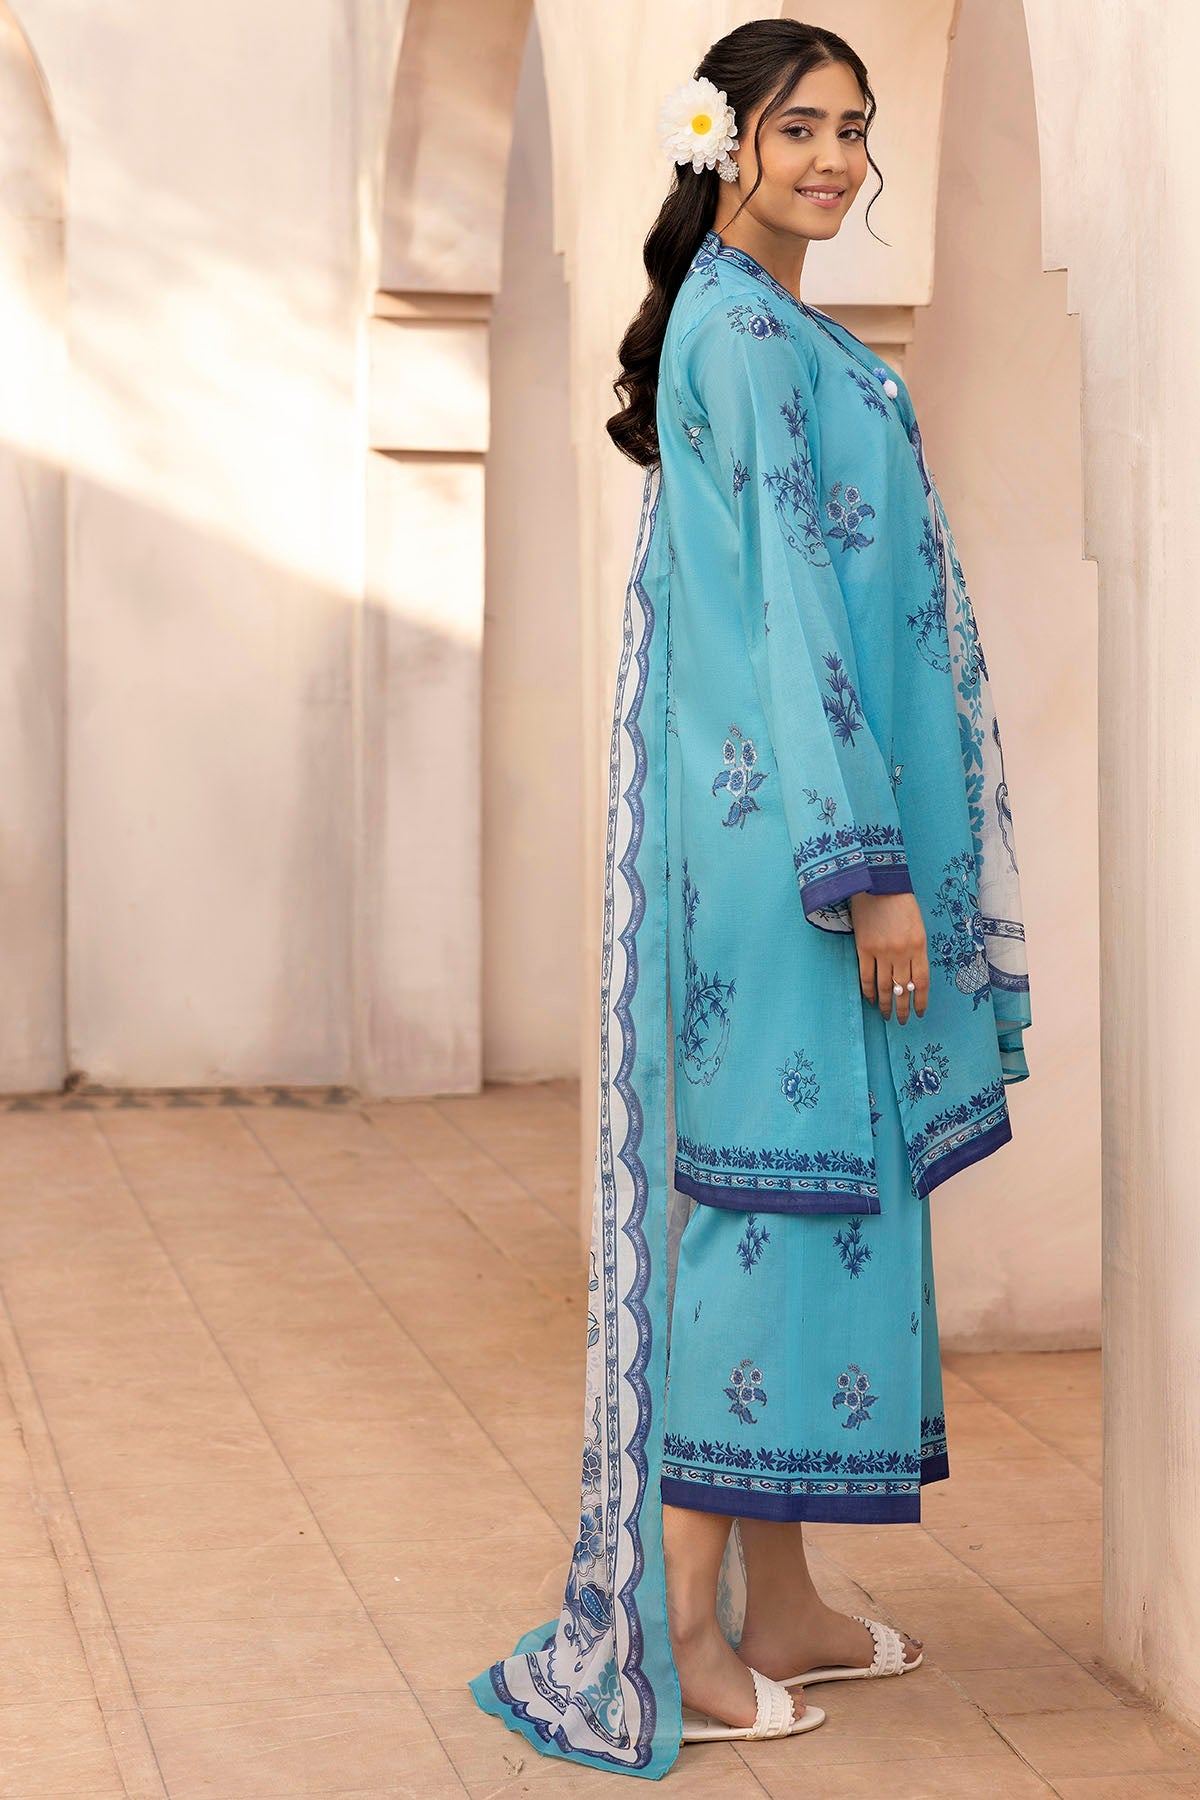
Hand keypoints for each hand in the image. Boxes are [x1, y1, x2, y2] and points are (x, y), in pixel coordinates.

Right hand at [848, 890, 928, 1024]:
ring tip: (885, 1015)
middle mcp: (901, 952)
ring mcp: (881, 951)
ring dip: (886, 1004)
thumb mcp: (917, 926)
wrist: (877, 883)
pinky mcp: (863, 948)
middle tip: (901, 1021)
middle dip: (903, 1008)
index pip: (922, 982)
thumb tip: (912, 977)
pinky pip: (866, 976)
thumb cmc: (900, 902)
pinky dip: (868, 990)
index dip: (921, 1001)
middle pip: (904, 988)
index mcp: (919, 946)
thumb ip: (916, 950)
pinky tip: (871, 999)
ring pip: (885, 986)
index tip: (920, 1013)